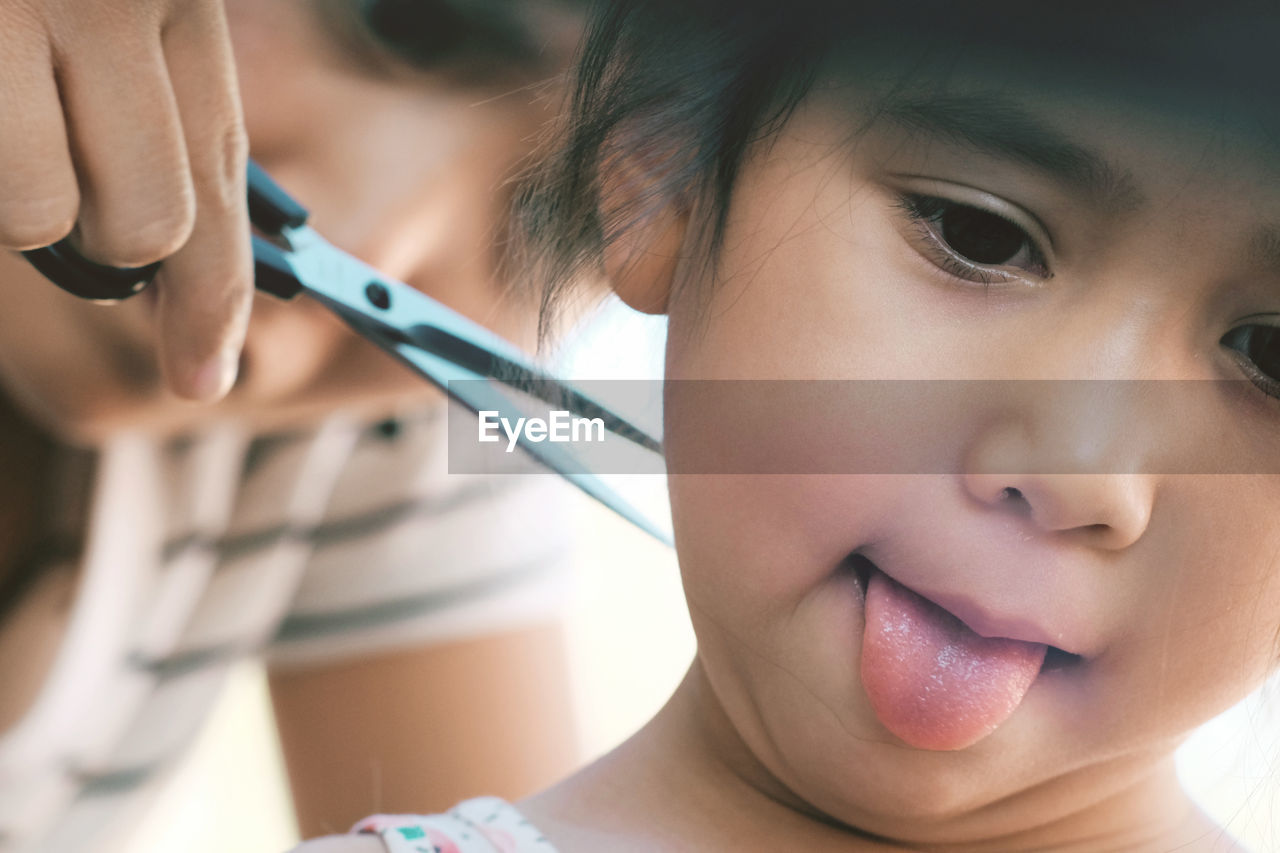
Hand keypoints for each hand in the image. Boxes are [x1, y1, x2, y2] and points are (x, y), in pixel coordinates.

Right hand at [0, 0, 251, 399]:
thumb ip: (138, 100)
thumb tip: (151, 252)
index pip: (219, 177)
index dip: (216, 293)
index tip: (205, 371)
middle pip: (143, 223)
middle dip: (92, 230)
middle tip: (38, 141)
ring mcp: (15, 7)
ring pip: (35, 218)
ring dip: (4, 187)